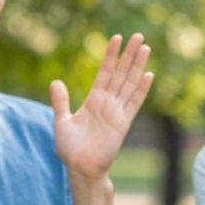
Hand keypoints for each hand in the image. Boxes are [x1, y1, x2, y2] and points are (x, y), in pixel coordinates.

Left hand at [53, 33, 153, 180]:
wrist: (81, 168)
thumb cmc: (70, 149)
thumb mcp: (62, 121)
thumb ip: (60, 102)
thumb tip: (55, 81)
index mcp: (93, 100)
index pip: (105, 72)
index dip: (111, 56)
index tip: (116, 38)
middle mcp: (108, 103)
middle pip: (121, 73)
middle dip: (129, 55)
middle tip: (138, 35)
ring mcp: (117, 112)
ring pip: (129, 83)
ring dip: (137, 66)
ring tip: (145, 48)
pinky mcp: (123, 123)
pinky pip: (134, 102)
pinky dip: (141, 89)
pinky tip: (148, 75)